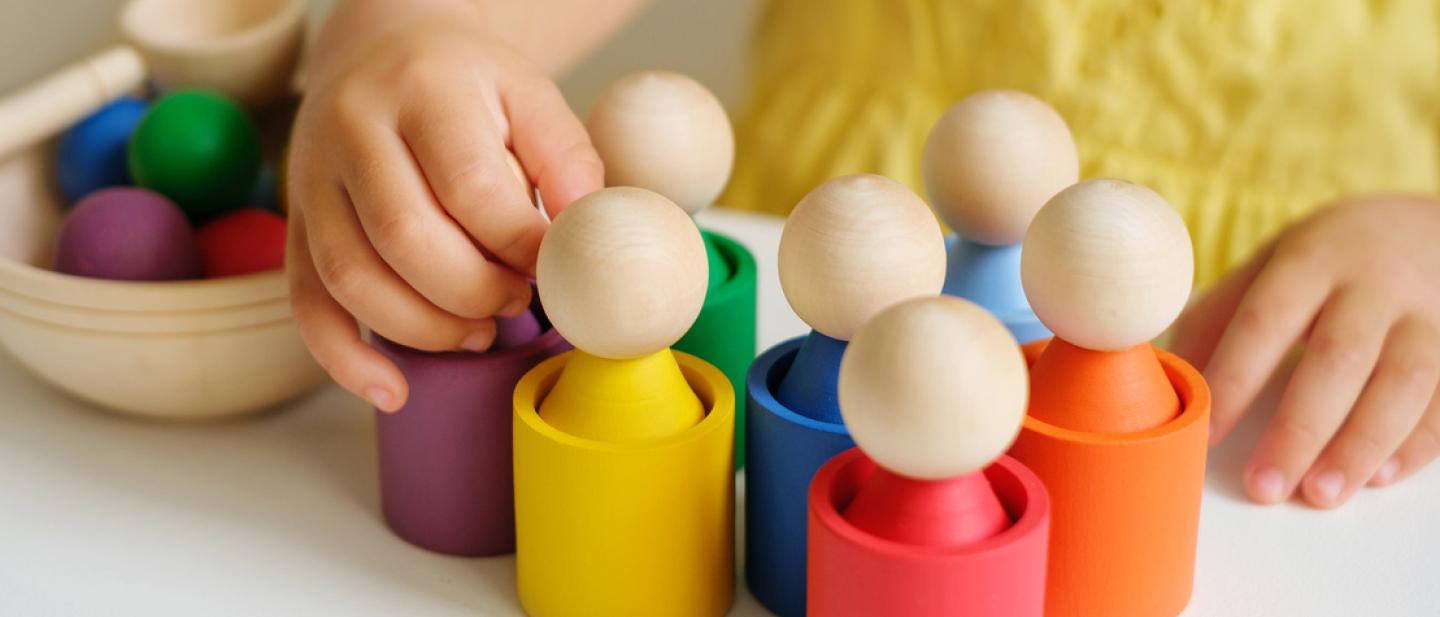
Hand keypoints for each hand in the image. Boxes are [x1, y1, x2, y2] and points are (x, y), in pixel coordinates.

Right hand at [286, 5, 602, 411]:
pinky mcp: (296, 226)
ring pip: (352, 278)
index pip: (471, 188)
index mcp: (424, 90)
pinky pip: (307, 305)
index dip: (519, 246)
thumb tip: (585, 235)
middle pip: (406, 238)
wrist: (381, 53)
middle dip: (474, 292)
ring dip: (425, 329)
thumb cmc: (467, 86)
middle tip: (516, 302)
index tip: (553, 269)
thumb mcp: (530, 95)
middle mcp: (353, 130)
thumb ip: (567, 160)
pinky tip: (393, 390)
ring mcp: (312, 180)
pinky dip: (346, 360)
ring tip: (478, 333)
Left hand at [1172, 196, 1439, 507]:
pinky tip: (1380, 477)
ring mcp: (1425, 316)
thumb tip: (1166, 376)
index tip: (1207, 435)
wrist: (1427, 228)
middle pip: (1337, 360)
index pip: (1265, 322)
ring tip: (1321, 494)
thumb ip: (1220, 316)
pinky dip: (1417, 443)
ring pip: (1401, 384)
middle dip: (1299, 430)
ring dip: (1360, 445)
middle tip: (1265, 486)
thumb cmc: (1327, 259)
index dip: (1234, 380)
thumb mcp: (1271, 264)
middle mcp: (1371, 286)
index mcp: (1309, 260)